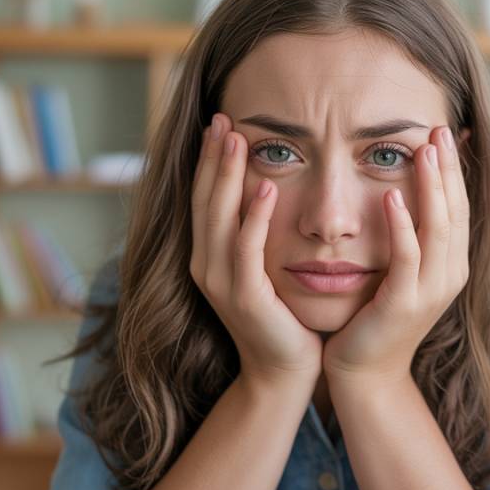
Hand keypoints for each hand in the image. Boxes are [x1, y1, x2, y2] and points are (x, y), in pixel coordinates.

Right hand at [189, 113, 322, 389]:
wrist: (284, 372)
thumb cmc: (283, 318)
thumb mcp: (266, 268)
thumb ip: (258, 234)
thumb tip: (270, 189)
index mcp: (209, 256)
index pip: (206, 198)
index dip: (210, 160)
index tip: (220, 122)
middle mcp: (206, 265)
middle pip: (205, 199)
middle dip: (213, 157)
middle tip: (221, 117)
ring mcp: (220, 281)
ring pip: (219, 218)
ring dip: (227, 176)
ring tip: (236, 139)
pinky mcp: (244, 297)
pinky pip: (246, 249)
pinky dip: (253, 218)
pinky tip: (265, 188)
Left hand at [322, 125, 469, 386]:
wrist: (365, 372)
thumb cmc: (375, 318)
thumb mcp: (400, 272)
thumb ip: (409, 236)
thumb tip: (404, 193)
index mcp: (451, 265)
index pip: (459, 207)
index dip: (455, 170)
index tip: (445, 132)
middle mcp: (450, 275)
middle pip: (456, 211)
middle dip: (449, 168)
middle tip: (440, 128)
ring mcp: (431, 290)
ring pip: (439, 228)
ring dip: (432, 187)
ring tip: (423, 150)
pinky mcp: (404, 303)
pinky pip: (408, 256)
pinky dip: (403, 225)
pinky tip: (393, 196)